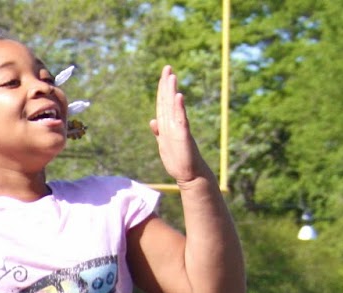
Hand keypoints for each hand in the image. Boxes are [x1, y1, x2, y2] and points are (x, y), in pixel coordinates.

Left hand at [149, 65, 210, 187]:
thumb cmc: (178, 159)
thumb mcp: (164, 144)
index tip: (163, 75)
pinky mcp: (183, 136)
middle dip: (166, 84)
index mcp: (167, 125)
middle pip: (168, 101)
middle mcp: (172, 124)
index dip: (162, 89)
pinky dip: (179, 108)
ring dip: (172, 92)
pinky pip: (181, 119)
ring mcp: (178, 129)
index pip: (163, 103)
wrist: (189, 173)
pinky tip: (179, 96)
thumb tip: (153, 120)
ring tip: (172, 77)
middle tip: (167, 67)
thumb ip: (159, 132)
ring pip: (173, 107)